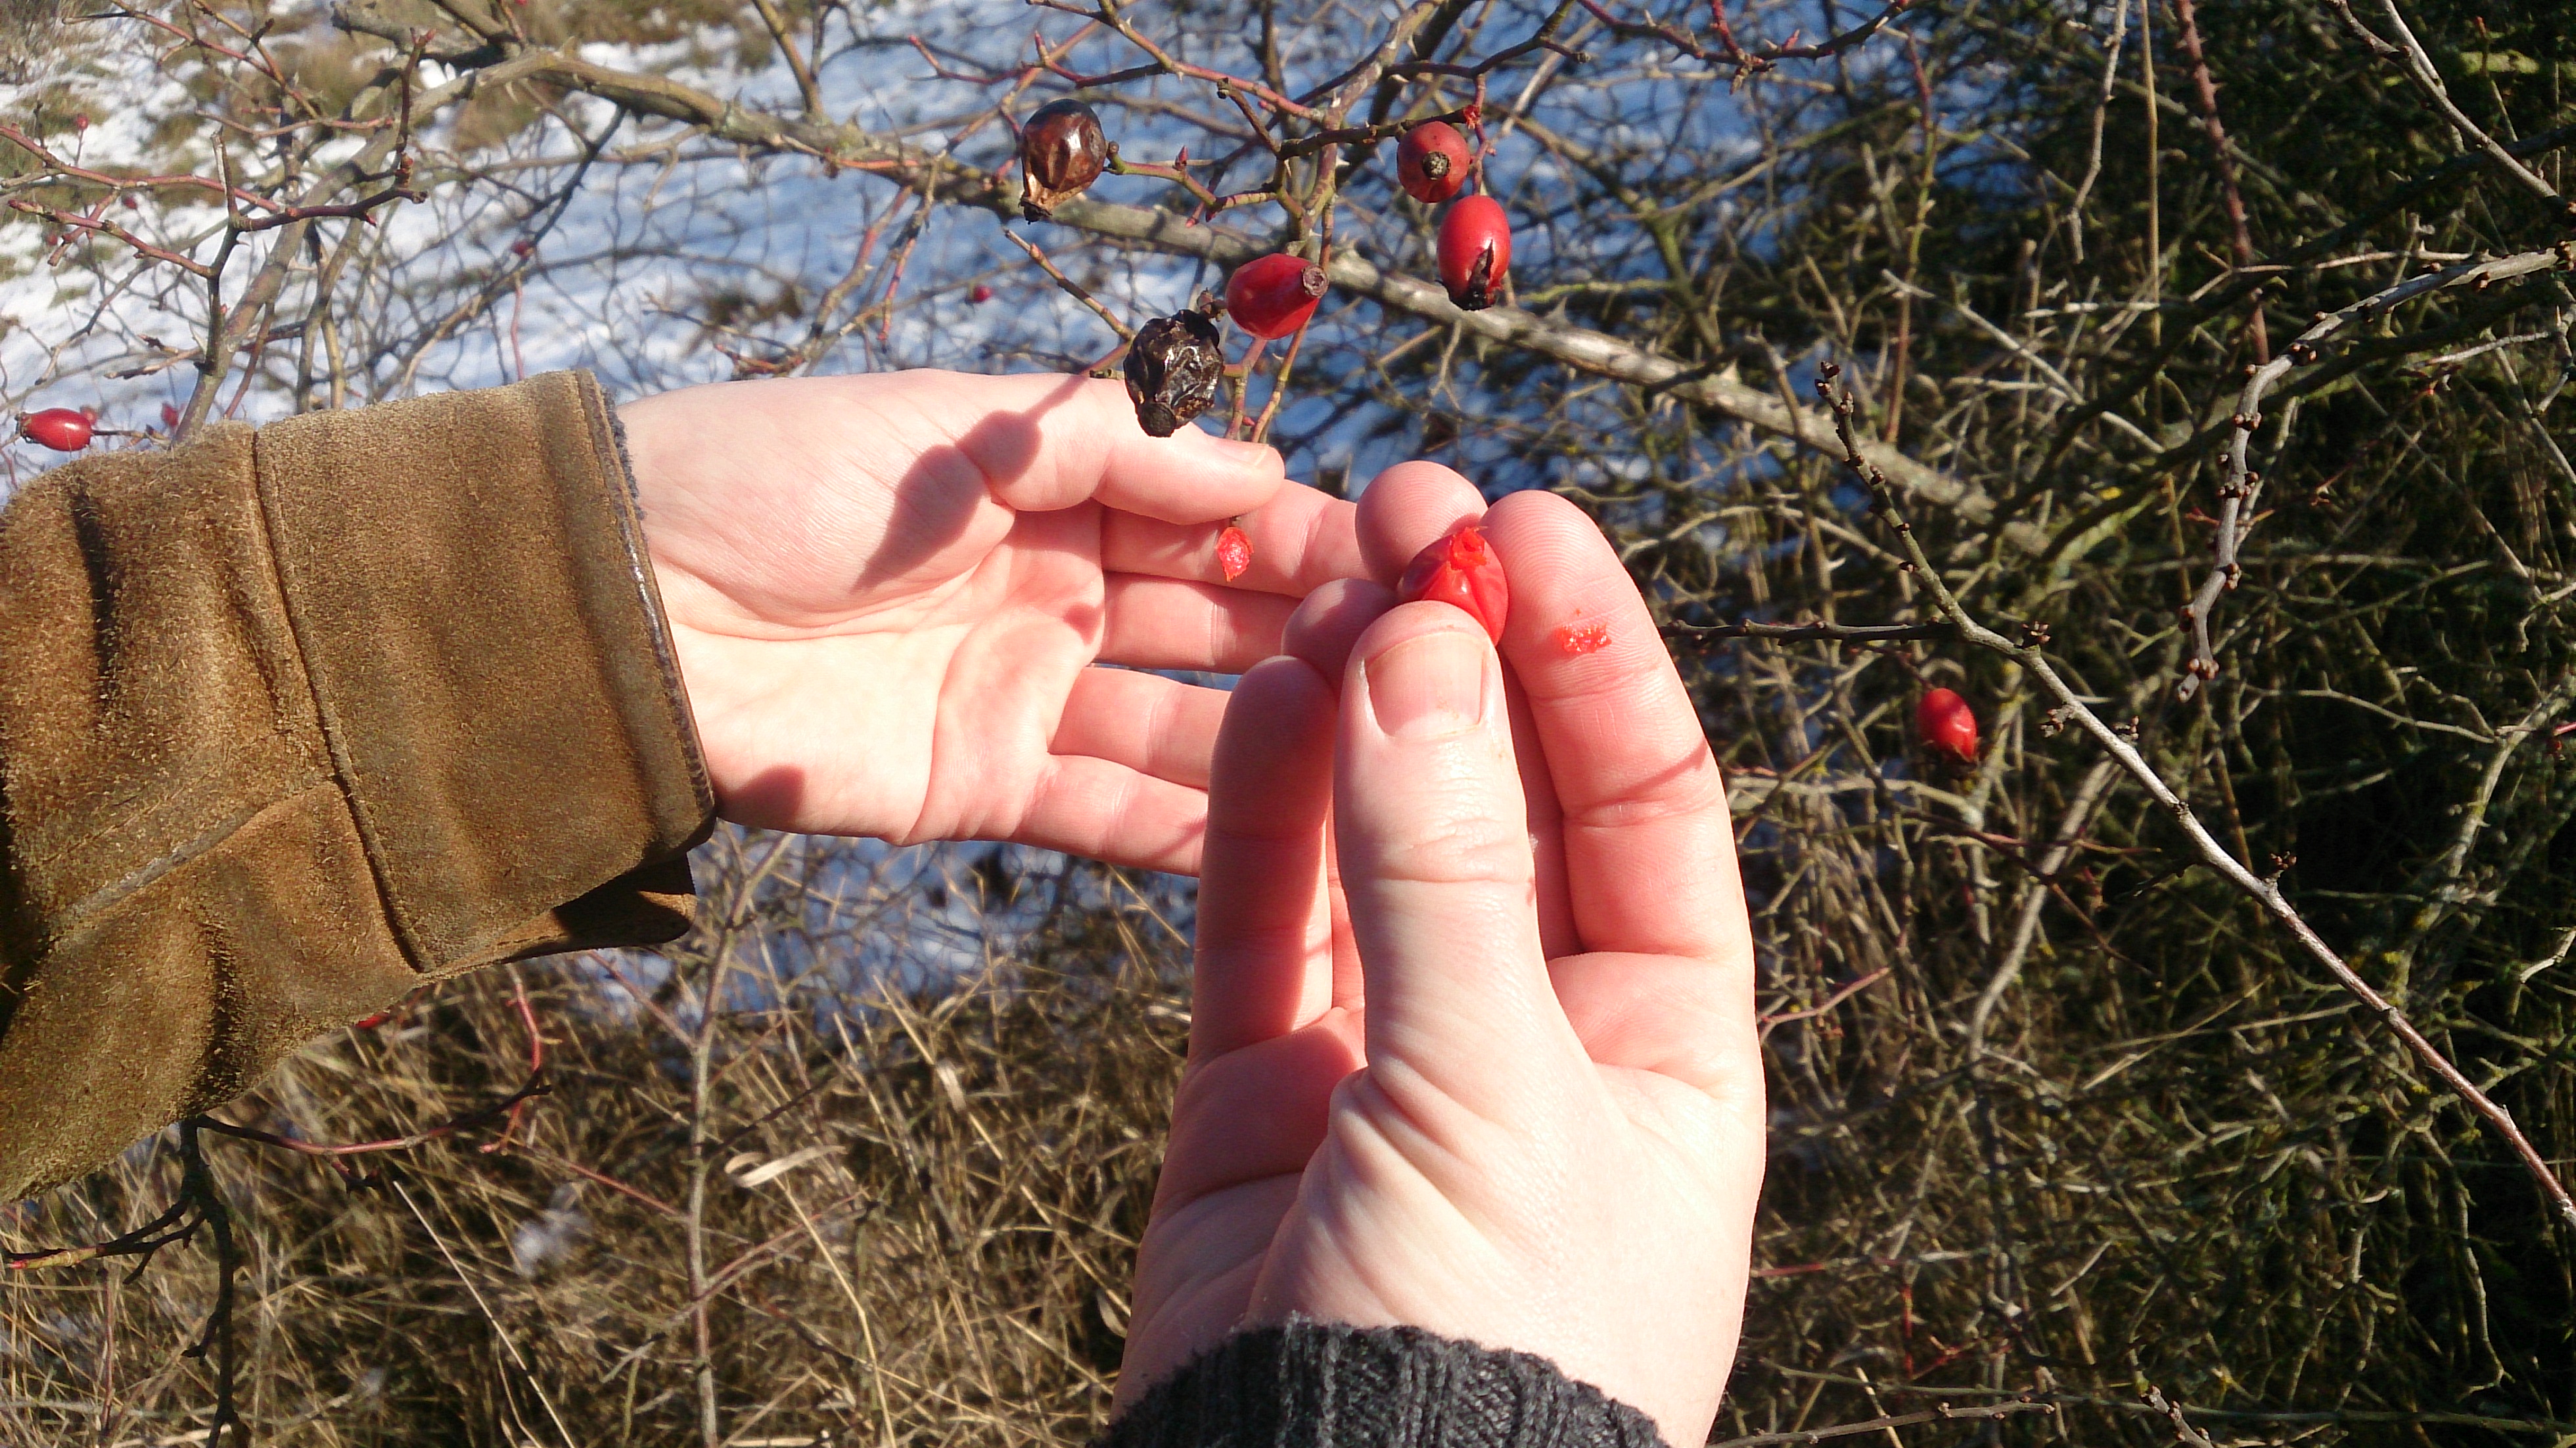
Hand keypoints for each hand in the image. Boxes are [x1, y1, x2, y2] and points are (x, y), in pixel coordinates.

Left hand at [619, 371, 1358, 872]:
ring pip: (1184, 727)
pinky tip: (1296, 853)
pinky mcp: (984, 787)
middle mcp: (1059, 592)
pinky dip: (1194, 833)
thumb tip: (1263, 464)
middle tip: (1431, 672)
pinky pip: (1109, 815)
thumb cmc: (777, 476)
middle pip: (1219, 620)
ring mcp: (1028, 694)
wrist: (627, 604)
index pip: (1216, 511)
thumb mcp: (953, 427)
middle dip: (1320, 640)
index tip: (1419, 562)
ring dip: (1281, 745)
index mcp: (1054, 490)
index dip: (1313, 535)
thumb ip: (1107, 445)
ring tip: (1388, 770)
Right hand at [1115, 465, 1762, 1445]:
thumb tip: (1418, 649)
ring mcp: (1396, 1058)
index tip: (1527, 526)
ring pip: (1379, 843)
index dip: (1593, 658)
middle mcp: (1543, 1034)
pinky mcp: (1266, 1091)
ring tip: (1330, 575)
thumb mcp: (1493, 1097)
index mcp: (1669, 1048)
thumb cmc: (1489, 1351)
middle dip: (1468, 657)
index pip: (1649, 806)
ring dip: (1360, 708)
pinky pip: (1265, 922)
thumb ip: (1443, 874)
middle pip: (1509, 801)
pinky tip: (1263, 696)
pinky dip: (1260, 813)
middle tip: (1410, 509)